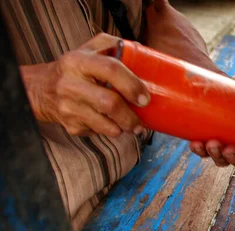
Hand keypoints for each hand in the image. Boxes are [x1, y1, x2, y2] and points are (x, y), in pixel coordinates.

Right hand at [21, 33, 149, 136]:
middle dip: (131, 115)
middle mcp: (70, 84)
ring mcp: (69, 107)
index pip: (111, 69)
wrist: (42, 89)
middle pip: (109, 103)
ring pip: (106, 124)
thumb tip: (146, 54)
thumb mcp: (90, 49)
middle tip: (142, 120)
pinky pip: (98, 132)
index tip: (145, 97)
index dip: (132, 84)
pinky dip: (111, 131)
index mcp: (78, 61)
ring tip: (134, 125)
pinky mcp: (70, 125)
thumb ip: (115, 46)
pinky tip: (114, 125)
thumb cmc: (75, 68)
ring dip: (125, 127)